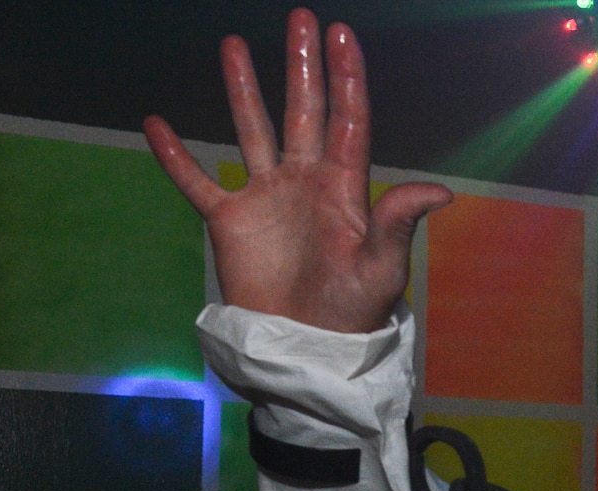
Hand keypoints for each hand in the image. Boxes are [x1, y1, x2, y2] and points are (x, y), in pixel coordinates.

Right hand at [143, 8, 450, 333]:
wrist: (306, 351)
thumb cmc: (352, 314)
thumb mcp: (381, 268)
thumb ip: (399, 223)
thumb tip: (440, 190)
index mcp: (344, 189)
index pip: (348, 121)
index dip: (346, 77)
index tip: (342, 34)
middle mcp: (305, 183)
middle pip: (303, 111)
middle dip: (302, 66)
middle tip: (300, 18)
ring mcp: (266, 198)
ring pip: (251, 130)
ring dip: (242, 89)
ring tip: (232, 44)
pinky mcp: (230, 222)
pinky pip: (197, 181)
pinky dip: (175, 156)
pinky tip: (157, 125)